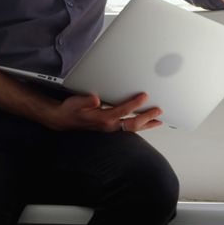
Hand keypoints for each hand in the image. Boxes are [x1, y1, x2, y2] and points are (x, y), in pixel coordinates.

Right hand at [48, 92, 164, 132]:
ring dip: (146, 124)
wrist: (64, 119)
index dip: (135, 103)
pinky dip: (140, 126)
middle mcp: (109, 125)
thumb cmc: (71, 109)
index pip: (123, 110)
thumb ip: (87, 100)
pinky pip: (128, 128)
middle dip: (147, 117)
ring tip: (158, 121)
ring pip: (132, 128)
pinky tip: (145, 123)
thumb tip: (96, 99)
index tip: (144, 96)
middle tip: (159, 111)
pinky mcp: (111, 127)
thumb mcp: (76, 102)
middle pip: (133, 124)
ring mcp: (111, 128)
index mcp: (103, 118)